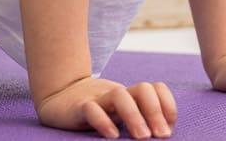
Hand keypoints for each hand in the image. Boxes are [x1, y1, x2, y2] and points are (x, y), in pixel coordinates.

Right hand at [35, 76, 176, 138]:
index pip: (156, 89)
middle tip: (160, 135)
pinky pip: (92, 110)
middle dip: (155, 111)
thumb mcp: (120, 114)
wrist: (58, 99)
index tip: (168, 128)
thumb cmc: (96, 111)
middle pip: (143, 89)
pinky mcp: (79, 107)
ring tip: (142, 137)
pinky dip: (104, 122)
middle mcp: (117, 95)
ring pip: (120, 96)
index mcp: (130, 96)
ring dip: (135, 116)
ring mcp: (98, 99)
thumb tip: (163, 134)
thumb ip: (139, 119)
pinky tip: (112, 136)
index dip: (167, 105)